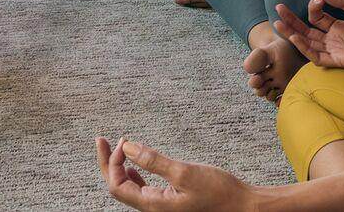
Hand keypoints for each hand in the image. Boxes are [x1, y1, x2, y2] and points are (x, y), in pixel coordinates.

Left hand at [96, 135, 255, 208]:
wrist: (242, 206)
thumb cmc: (218, 191)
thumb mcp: (183, 172)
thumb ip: (153, 161)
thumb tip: (126, 147)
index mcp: (155, 206)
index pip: (117, 186)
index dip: (111, 163)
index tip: (120, 140)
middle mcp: (155, 209)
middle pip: (119, 188)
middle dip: (108, 164)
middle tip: (101, 139)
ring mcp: (162, 207)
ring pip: (130, 189)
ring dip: (120, 167)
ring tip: (116, 146)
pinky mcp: (170, 202)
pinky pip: (144, 190)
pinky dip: (135, 173)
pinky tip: (135, 163)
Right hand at [275, 0, 343, 74]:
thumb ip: (343, 0)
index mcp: (340, 26)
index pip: (317, 16)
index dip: (313, 6)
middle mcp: (335, 38)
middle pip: (307, 30)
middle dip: (292, 20)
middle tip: (278, 8)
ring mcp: (337, 50)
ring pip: (309, 43)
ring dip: (293, 34)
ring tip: (279, 23)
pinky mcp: (341, 61)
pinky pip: (319, 57)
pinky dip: (306, 48)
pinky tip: (296, 38)